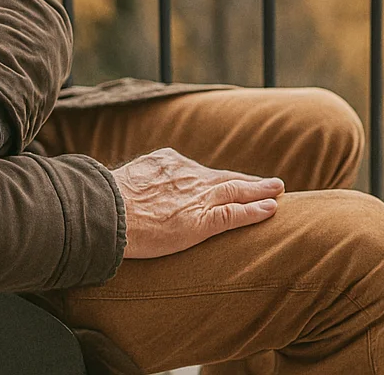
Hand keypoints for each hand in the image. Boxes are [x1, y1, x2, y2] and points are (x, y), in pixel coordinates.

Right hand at [112, 148, 283, 258]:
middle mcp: (185, 175)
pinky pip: (234, 214)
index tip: (229, 180)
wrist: (107, 211)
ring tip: (277, 191)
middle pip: (224, 178)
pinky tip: (271, 209)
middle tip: (270, 183)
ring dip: (259, 190)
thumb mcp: (122, 180)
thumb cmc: (106, 200)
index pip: (198, 171)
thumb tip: (127, 191)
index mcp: (165, 163)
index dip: (217, 177)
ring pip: (235, 191)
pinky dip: (254, 211)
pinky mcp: (202, 220)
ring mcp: (196, 197)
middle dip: (247, 180)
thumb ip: (136, 183)